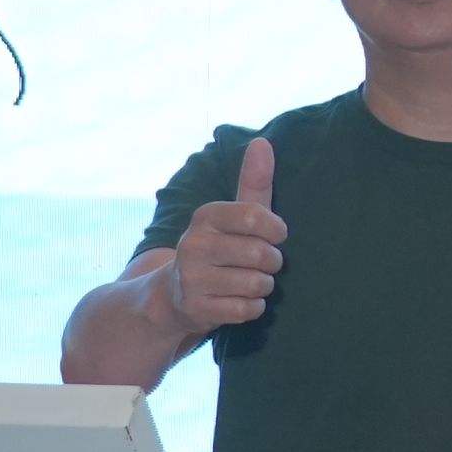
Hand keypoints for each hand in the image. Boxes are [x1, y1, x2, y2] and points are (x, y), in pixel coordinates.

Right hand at [167, 135, 286, 331]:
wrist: (174, 294)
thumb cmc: (221, 248)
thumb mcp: (235, 216)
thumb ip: (254, 182)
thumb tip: (262, 141)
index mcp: (206, 217)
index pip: (256, 216)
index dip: (276, 230)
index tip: (275, 235)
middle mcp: (194, 244)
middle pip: (262, 254)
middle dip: (272, 262)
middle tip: (260, 263)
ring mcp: (192, 278)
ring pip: (258, 284)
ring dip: (263, 286)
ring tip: (247, 281)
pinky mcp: (196, 308)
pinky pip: (247, 310)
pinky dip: (252, 308)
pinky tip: (237, 301)